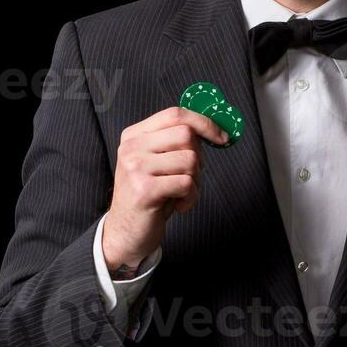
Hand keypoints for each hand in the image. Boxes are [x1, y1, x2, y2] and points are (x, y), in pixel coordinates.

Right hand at [102, 106, 228, 273]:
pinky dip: (191, 197)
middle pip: (186, 135)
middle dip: (199, 157)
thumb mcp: (157, 162)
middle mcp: (131, 147)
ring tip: (182, 193)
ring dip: (195, 181)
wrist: (125, 233)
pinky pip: (186, 184)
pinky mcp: (144, 190)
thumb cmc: (149, 196)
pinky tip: (179, 205)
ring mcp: (135, 168)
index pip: (175, 114)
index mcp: (134, 135)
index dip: (204, 123)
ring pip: (189, 160)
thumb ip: (175, 142)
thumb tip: (213, 129)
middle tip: (190, 176)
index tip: (222, 137)